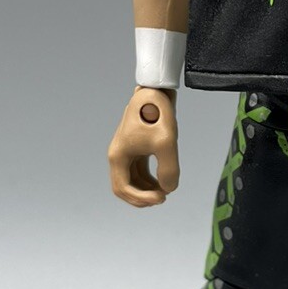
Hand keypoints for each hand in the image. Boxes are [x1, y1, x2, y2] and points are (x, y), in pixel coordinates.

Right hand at [108, 88, 180, 205]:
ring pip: (133, 180)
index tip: (162, 197)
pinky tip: (165, 180)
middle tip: (162, 198)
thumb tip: (169, 188)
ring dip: (147, 189)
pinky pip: (140, 170)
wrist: (157, 89)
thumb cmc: (157, 112)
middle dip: (142, 197)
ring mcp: (128, 151)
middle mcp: (119, 155)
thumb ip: (168, 169)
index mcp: (118, 156)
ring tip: (166, 190)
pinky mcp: (138, 146)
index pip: (122, 188)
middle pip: (125, 187)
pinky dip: (150, 179)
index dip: (141, 199)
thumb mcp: (166, 142)